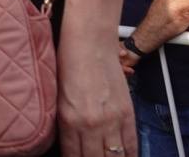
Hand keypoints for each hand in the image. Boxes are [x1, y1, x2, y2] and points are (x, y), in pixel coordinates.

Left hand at [57, 38, 136, 156]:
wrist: (90, 42)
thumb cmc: (68, 64)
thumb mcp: (57, 96)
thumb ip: (64, 123)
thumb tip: (70, 144)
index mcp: (68, 120)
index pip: (73, 156)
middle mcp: (90, 124)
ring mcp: (111, 120)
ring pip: (114, 156)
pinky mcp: (127, 113)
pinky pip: (131, 144)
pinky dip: (129, 155)